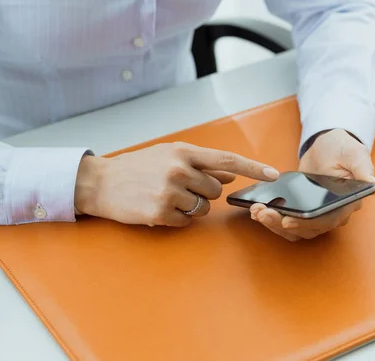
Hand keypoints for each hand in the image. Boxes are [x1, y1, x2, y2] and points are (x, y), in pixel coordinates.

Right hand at [74, 142, 278, 226]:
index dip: (253, 167)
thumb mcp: (169, 156)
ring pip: (204, 208)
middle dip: (205, 192)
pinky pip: (187, 222)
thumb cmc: (138, 167)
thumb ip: (201, 164)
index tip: (274, 173)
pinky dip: (178, 219)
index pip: (227, 160)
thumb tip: (231, 174)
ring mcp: (170, 192)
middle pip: (216, 190)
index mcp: (183, 151)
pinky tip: (160, 208)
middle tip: (181, 189)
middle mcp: (179, 169)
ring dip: (192, 207)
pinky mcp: (161, 212)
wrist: (101, 182)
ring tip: (168, 198)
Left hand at [250, 129, 374, 240]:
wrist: (330, 145)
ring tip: (256, 212)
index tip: (287, 221)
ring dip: (274, 224)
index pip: (327, 221)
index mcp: (348, 204)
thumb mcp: (355, 155)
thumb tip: (374, 185)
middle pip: (308, 229)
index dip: (307, 224)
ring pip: (296, 229)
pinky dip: (273, 219)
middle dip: (282, 224)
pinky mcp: (303, 210)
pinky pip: (288, 221)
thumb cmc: (345, 149)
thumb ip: (363, 169)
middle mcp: (333, 214)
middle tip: (262, 213)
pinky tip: (257, 211)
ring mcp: (317, 214)